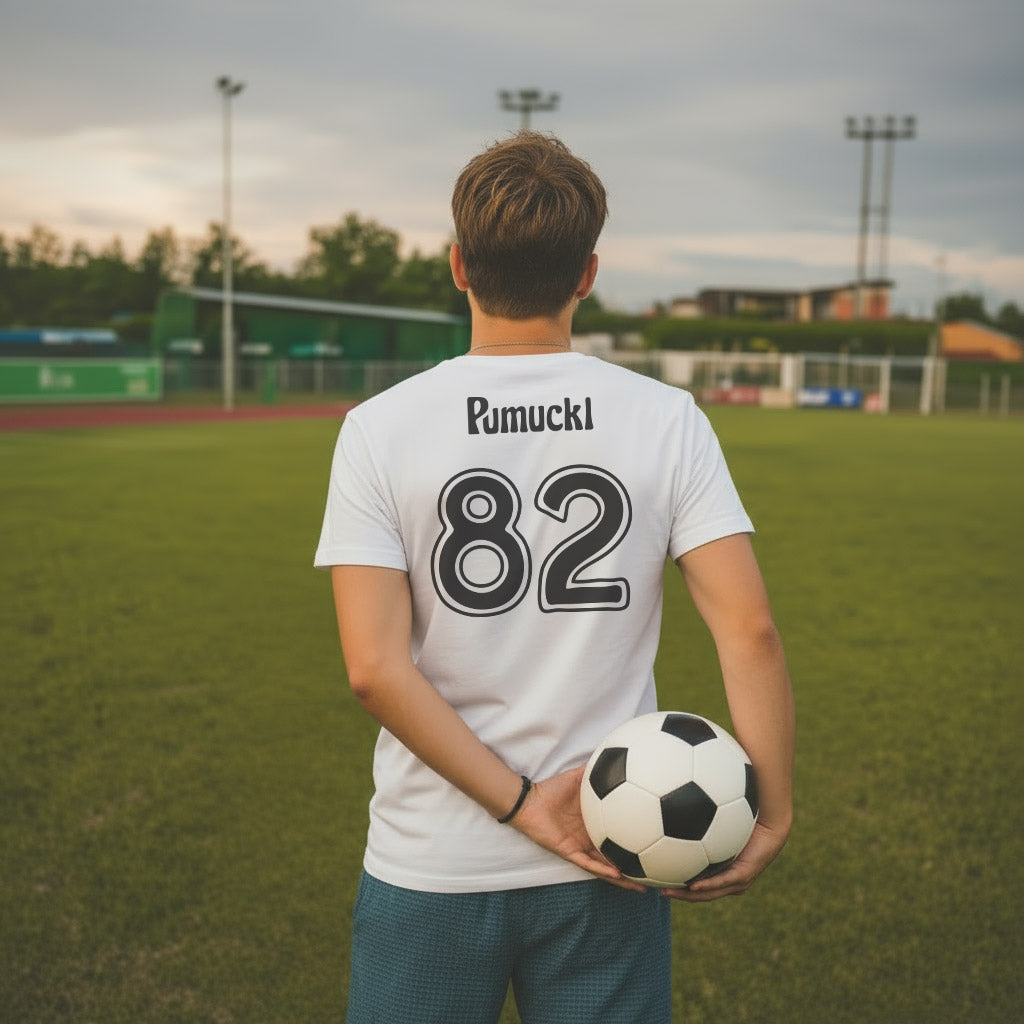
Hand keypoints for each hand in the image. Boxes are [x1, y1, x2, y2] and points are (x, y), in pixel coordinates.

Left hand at [511, 766, 647, 892]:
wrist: (531, 801)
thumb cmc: (552, 789)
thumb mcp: (579, 777)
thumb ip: (595, 768)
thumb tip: (613, 754)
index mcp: (596, 824)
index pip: (621, 835)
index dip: (637, 841)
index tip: (656, 842)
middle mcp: (591, 838)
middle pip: (618, 857)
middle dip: (636, 867)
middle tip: (657, 873)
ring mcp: (582, 848)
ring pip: (607, 868)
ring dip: (624, 878)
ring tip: (643, 886)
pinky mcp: (571, 853)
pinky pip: (589, 864)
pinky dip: (603, 870)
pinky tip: (619, 874)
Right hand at [659, 820, 789, 902]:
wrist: (772, 820)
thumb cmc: (747, 814)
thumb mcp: (719, 816)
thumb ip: (702, 813)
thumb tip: (682, 799)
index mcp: (723, 869)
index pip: (698, 882)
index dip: (680, 883)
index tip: (659, 878)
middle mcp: (730, 878)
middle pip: (700, 893)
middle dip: (679, 894)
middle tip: (658, 890)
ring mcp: (738, 880)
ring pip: (710, 892)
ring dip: (688, 895)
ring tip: (668, 891)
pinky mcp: (745, 875)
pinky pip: (723, 881)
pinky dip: (708, 884)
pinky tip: (692, 884)